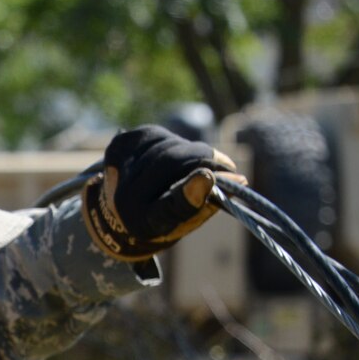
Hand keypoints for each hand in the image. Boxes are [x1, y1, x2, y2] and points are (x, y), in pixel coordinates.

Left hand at [82, 125, 244, 261]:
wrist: (121, 210)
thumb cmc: (165, 216)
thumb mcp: (188, 218)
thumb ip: (211, 200)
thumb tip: (239, 180)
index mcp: (146, 223)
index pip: (168, 208)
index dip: (188, 193)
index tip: (207, 176)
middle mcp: (125, 198)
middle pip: (174, 161)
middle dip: (204, 159)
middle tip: (220, 168)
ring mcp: (119, 170)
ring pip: (170, 145)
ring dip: (187, 153)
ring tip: (184, 168)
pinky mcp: (119, 146)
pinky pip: (160, 135)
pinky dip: (171, 144)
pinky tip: (165, 158)